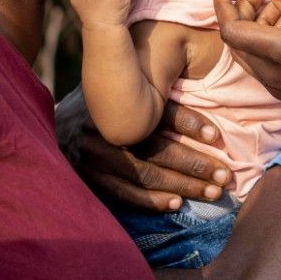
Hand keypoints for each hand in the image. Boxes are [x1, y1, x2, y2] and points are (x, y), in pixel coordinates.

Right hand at [56, 88, 231, 211]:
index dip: (188, 122)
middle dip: (195, 162)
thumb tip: (202, 75)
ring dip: (182, 185)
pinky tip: (176, 204)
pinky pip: (123, 194)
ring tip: (212, 191)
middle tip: (225, 175)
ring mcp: (92, 155)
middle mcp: (102, 128)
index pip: (157, 111)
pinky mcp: (87, 178)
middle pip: (155, 147)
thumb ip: (155, 86)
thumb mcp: (125, 83)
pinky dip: (151, 200)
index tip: (217, 136)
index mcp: (116, 99)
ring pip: (144, 174)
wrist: (54, 122)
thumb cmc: (105, 101)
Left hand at [211, 0, 280, 125]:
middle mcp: (269, 73)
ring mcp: (276, 85)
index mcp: (277, 53)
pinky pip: (261, 62)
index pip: (230, 30)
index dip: (221, 6)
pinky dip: (264, 40)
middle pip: (235, 40)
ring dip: (255, 24)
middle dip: (240, 10)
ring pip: (248, 51)